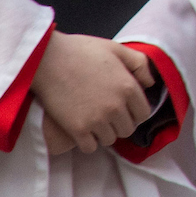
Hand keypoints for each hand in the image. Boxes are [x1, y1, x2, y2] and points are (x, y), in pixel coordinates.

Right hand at [32, 33, 152, 154]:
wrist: (45, 59)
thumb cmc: (81, 51)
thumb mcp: (116, 49)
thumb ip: (139, 64)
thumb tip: (150, 83)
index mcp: (128, 87)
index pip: (144, 114)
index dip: (135, 112)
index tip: (125, 109)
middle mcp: (116, 106)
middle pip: (128, 129)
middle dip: (120, 123)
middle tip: (108, 116)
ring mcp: (97, 120)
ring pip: (110, 139)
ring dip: (104, 133)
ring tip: (95, 122)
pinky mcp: (77, 129)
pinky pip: (90, 147)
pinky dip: (88, 141)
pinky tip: (83, 131)